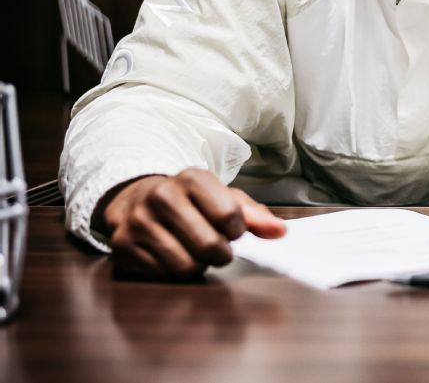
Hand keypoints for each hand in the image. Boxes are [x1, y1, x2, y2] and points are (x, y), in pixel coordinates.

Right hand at [98, 168, 286, 279]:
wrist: (137, 200)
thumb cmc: (192, 203)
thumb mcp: (224, 199)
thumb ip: (255, 216)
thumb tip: (280, 232)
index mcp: (192, 178)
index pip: (229, 216)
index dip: (236, 231)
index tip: (232, 231)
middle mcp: (162, 195)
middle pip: (209, 246)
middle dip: (219, 254)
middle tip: (215, 248)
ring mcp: (139, 221)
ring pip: (185, 266)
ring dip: (196, 265)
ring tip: (192, 250)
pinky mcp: (123, 246)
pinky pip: (161, 276)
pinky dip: (172, 272)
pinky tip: (170, 256)